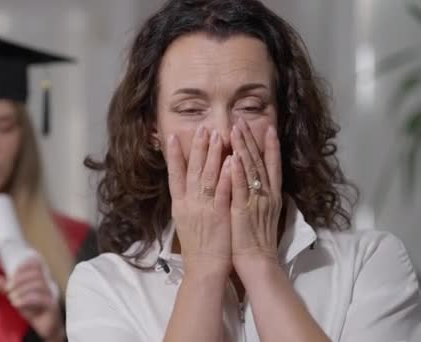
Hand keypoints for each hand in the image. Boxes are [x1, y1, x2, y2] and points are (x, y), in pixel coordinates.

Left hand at [0, 259, 63, 340]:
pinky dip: (26, 299)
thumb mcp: (17, 298)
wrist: (45, 327)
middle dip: (19, 279)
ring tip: (11, 298)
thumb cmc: (32, 310)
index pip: (36, 265)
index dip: (26, 265)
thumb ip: (8, 288)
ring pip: (38, 285)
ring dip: (21, 290)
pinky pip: (40, 298)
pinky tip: (16, 304)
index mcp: (39, 280)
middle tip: (7, 289)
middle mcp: (47, 285)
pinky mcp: (52, 305)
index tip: (13, 272)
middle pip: (36, 274)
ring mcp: (50, 294)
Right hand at [166, 125, 232, 272]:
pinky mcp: (219, 215)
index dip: (173, 155)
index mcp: (179, 205)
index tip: (171, 136)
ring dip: (212, 155)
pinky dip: (225, 176)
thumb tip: (184, 184)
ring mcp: (204, 208)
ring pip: (207, 177)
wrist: (203, 268)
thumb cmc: (196, 246)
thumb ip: (185, 201)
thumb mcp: (183, 221)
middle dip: (197, 148)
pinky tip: (229, 161)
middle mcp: (189, 204)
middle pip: (192, 170)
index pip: (173, 175)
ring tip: (216, 135)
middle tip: (202, 128)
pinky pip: (222, 192)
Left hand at [229, 119, 281, 271]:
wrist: (258, 262)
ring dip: (244, 149)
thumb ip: (259, 195)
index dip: (270, 146)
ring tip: (237, 129)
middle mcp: (266, 195)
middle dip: (252, 139)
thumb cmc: (256, 240)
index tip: (268, 127)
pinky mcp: (244, 210)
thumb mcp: (261, 213)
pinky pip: (241, 188)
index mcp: (270, 195)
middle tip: (243, 120)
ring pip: (251, 170)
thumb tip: (257, 181)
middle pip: (260, 162)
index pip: (272, 165)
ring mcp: (256, 201)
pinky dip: (238, 173)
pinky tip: (234, 158)